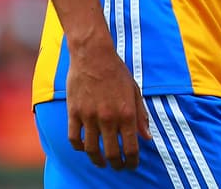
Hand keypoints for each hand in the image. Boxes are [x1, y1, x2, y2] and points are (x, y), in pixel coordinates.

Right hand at [64, 38, 151, 169]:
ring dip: (98, 160)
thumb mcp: (134, 91)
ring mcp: (89, 116)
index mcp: (126, 113)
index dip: (132, 162)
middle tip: (117, 166)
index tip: (131, 165)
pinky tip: (83, 147)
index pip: (131, 149)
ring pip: (92, 150)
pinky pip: (74, 138)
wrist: (93, 54)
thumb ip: (141, 115)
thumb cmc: (116, 71)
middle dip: (116, 165)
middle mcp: (108, 118)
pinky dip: (79, 147)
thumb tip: (147, 137)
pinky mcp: (74, 111)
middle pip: (112, 154)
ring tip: (101, 162)